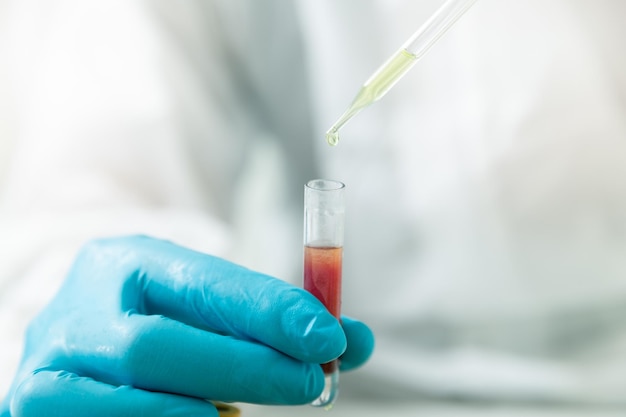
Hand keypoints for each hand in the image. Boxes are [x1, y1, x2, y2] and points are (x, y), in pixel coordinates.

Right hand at [1, 236, 373, 416]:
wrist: (82, 340)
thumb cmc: (161, 319)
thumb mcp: (206, 306)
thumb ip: (271, 323)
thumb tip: (352, 342)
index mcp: (126, 261)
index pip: (200, 282)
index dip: (266, 310)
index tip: (330, 336)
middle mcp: (79, 309)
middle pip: (158, 346)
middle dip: (245, 368)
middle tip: (311, 384)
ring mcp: (49, 365)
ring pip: (133, 396)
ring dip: (204, 410)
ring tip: (252, 414)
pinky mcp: (36, 408)